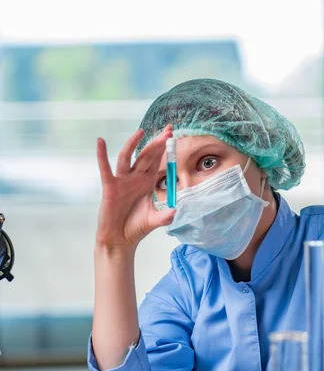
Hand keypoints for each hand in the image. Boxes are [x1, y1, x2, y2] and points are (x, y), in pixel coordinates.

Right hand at [96, 125, 175, 248]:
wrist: (120, 240)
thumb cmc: (136, 228)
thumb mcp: (154, 220)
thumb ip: (165, 216)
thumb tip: (175, 210)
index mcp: (147, 182)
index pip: (156, 161)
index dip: (163, 148)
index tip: (171, 134)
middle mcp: (135, 178)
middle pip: (146, 156)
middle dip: (156, 143)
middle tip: (168, 130)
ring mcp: (122, 181)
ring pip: (127, 158)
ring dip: (133, 144)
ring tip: (141, 131)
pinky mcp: (110, 187)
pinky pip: (105, 169)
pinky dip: (102, 155)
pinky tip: (100, 142)